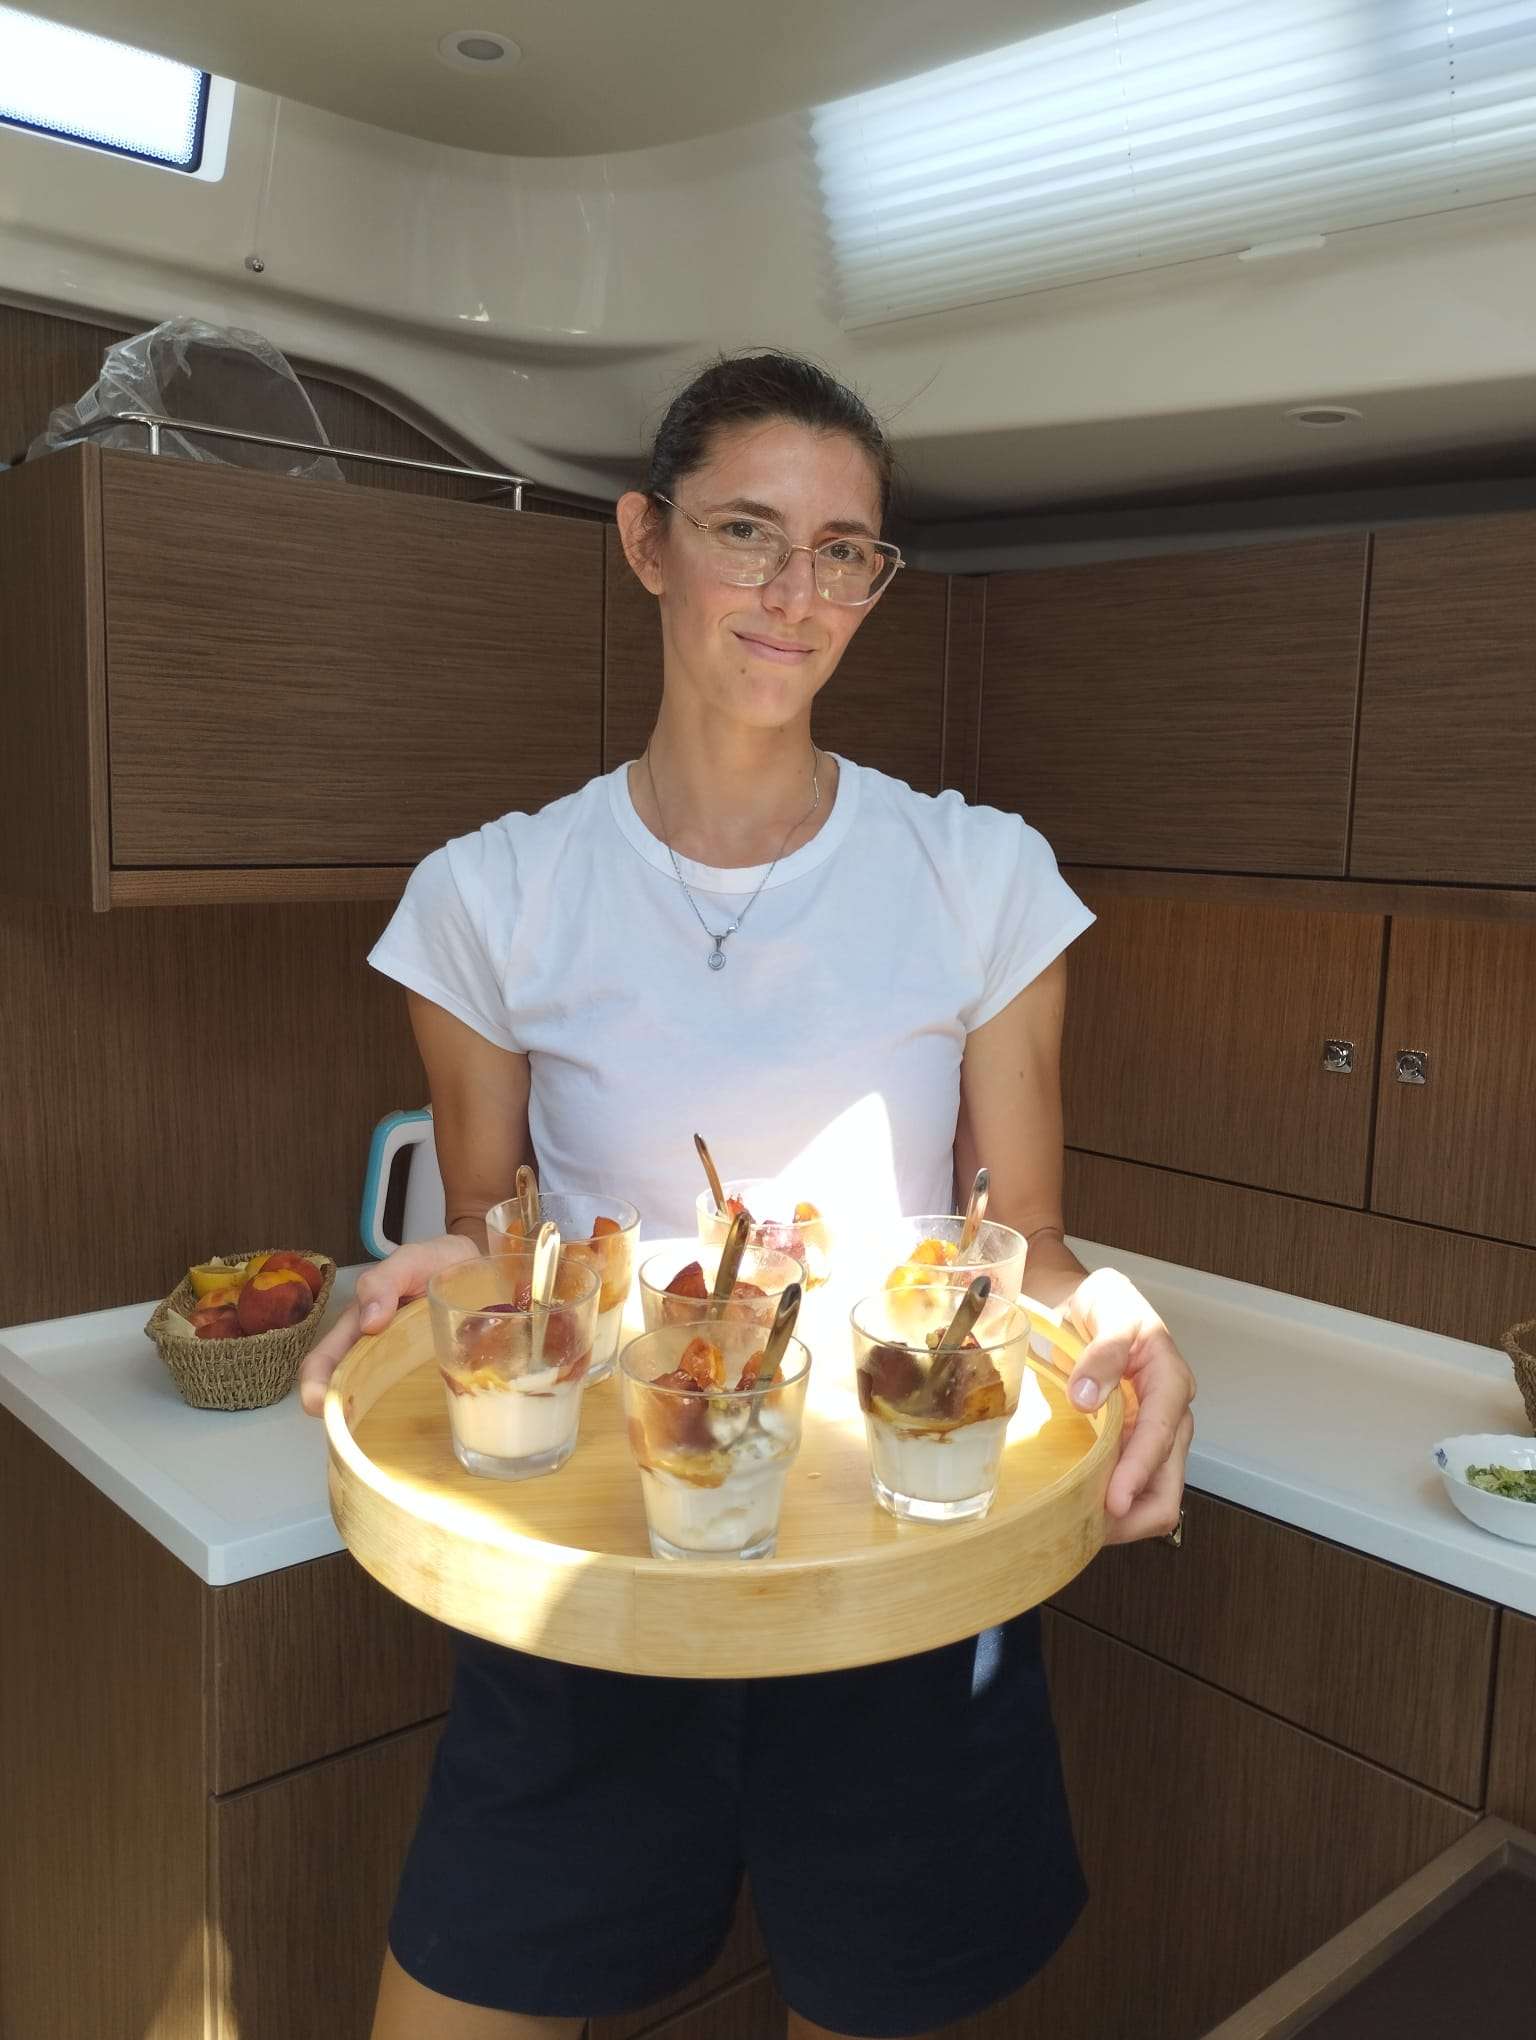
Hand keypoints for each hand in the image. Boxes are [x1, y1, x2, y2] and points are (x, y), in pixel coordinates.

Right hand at [298, 1233, 478, 1416]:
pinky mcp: (427, 1374)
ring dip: (371, 1419)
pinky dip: (408, 1416)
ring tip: (380, 1437)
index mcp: (360, 1324)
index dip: (314, 1384)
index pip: (325, 1359)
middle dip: (339, 1413)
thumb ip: (385, 1281)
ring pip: (376, 1399)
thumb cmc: (436, 1261)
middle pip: (344, 1388)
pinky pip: (411, 1398)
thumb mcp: (411, 1260)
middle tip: (350, 1432)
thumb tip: (368, 1322)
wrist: (478, 1263)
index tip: (319, 1405)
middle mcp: (374, 1350)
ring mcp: (401, 1366)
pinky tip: (422, 1427)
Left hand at [1059, 1266, 1194, 1545]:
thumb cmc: (1101, 1303)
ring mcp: (1155, 1435)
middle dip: (1134, 1514)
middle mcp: (1171, 1414)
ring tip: (1082, 1528)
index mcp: (1170, 1378)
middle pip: (1169, 1484)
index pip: (1160, 1436)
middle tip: (1090, 1528)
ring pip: (1156, 1497)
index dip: (1137, 1472)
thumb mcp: (1106, 1306)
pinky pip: (1135, 1489)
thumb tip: (1087, 1397)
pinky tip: (1084, 1513)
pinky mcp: (1136, 1446)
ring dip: (1123, 1519)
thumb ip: (1103, 1351)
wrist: (1084, 1304)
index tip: (1112, 1501)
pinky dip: (1115, 1509)